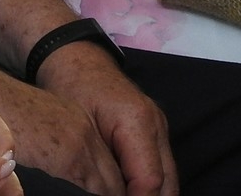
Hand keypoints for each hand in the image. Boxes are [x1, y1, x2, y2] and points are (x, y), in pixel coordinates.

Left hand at [33, 43, 175, 195]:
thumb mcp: (80, 132)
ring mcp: (160, 126)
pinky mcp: (156, 130)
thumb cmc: (71, 89)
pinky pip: (161, 167)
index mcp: (138, 122)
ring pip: (169, 178)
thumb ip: (101, 169)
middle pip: (168, 184)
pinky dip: (150, 185)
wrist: (76, 58)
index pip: (150, 180)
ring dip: (152, 195)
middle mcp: (156, 124)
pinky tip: (129, 192)